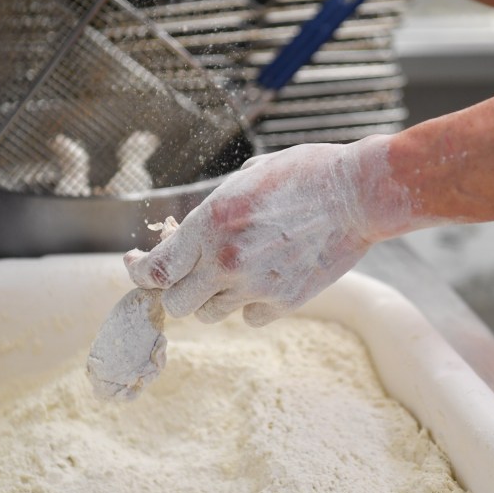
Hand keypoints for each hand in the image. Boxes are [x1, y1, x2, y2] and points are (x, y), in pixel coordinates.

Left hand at [124, 135, 413, 326]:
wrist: (358, 194)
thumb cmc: (306, 174)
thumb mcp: (246, 179)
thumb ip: (212, 211)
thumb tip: (189, 233)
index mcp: (209, 223)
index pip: (153, 269)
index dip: (136, 271)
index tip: (134, 263)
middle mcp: (225, 260)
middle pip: (176, 303)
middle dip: (179, 288)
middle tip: (191, 273)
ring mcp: (256, 286)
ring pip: (211, 314)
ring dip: (214, 298)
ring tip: (237, 272)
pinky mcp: (286, 302)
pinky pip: (251, 318)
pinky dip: (252, 306)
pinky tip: (267, 281)